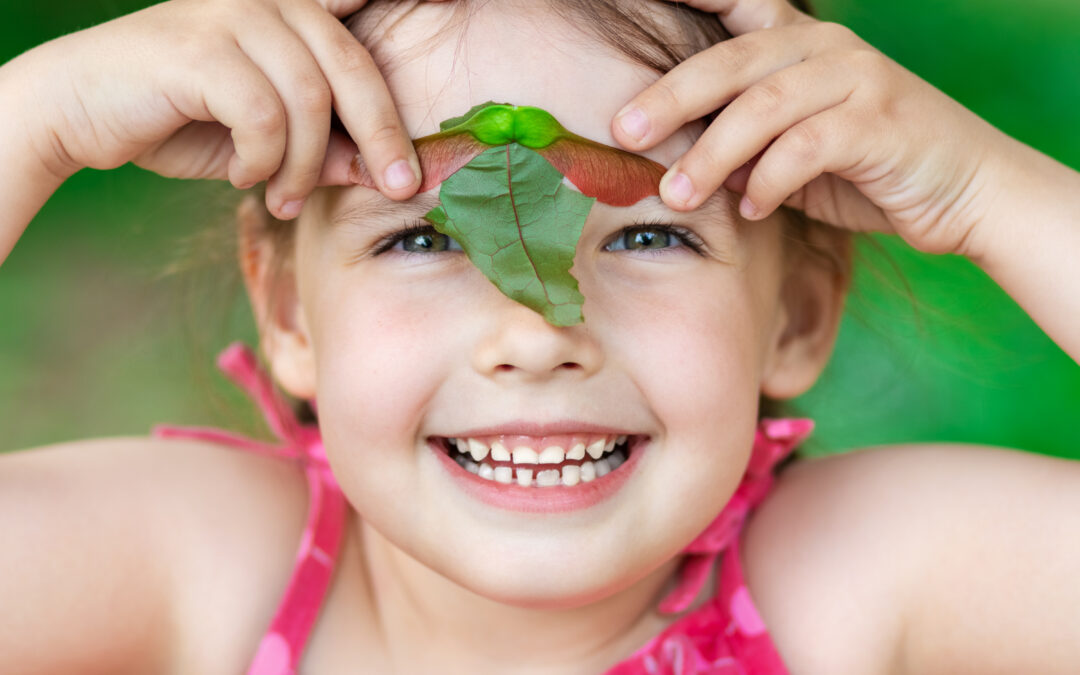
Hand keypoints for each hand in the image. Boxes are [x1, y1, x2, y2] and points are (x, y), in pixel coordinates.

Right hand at [13, 0, 419, 219]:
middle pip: (354, 68)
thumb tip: (385, 173)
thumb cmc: (179, 120)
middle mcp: (268, 1)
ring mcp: (232, 16)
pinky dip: (264, 159)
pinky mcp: (200, 45)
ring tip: (284, 197)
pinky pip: (265, 113)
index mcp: (290, 12)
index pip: (357, 9)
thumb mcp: (265, 143)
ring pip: (311, 99)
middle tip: (398, 187)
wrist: (77, 109)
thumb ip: (325, 149)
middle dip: (385, 136)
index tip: (459, 0)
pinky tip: (245, 176)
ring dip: (304, 166)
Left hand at [611, 0, 1014, 257]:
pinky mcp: (879, 121)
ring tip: (676, 196)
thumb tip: (678, 167)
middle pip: (731, 61)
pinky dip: (769, 182)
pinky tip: (752, 210)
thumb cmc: (866, 171)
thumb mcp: (792, 155)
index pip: (738, 3)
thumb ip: (743, 148)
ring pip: (762, 107)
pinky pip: (805, 147)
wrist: (966, 191)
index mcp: (799, 43)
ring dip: (712, 155)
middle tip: (623, 132)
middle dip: (671, 97)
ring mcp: (858, 77)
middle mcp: (826, 46)